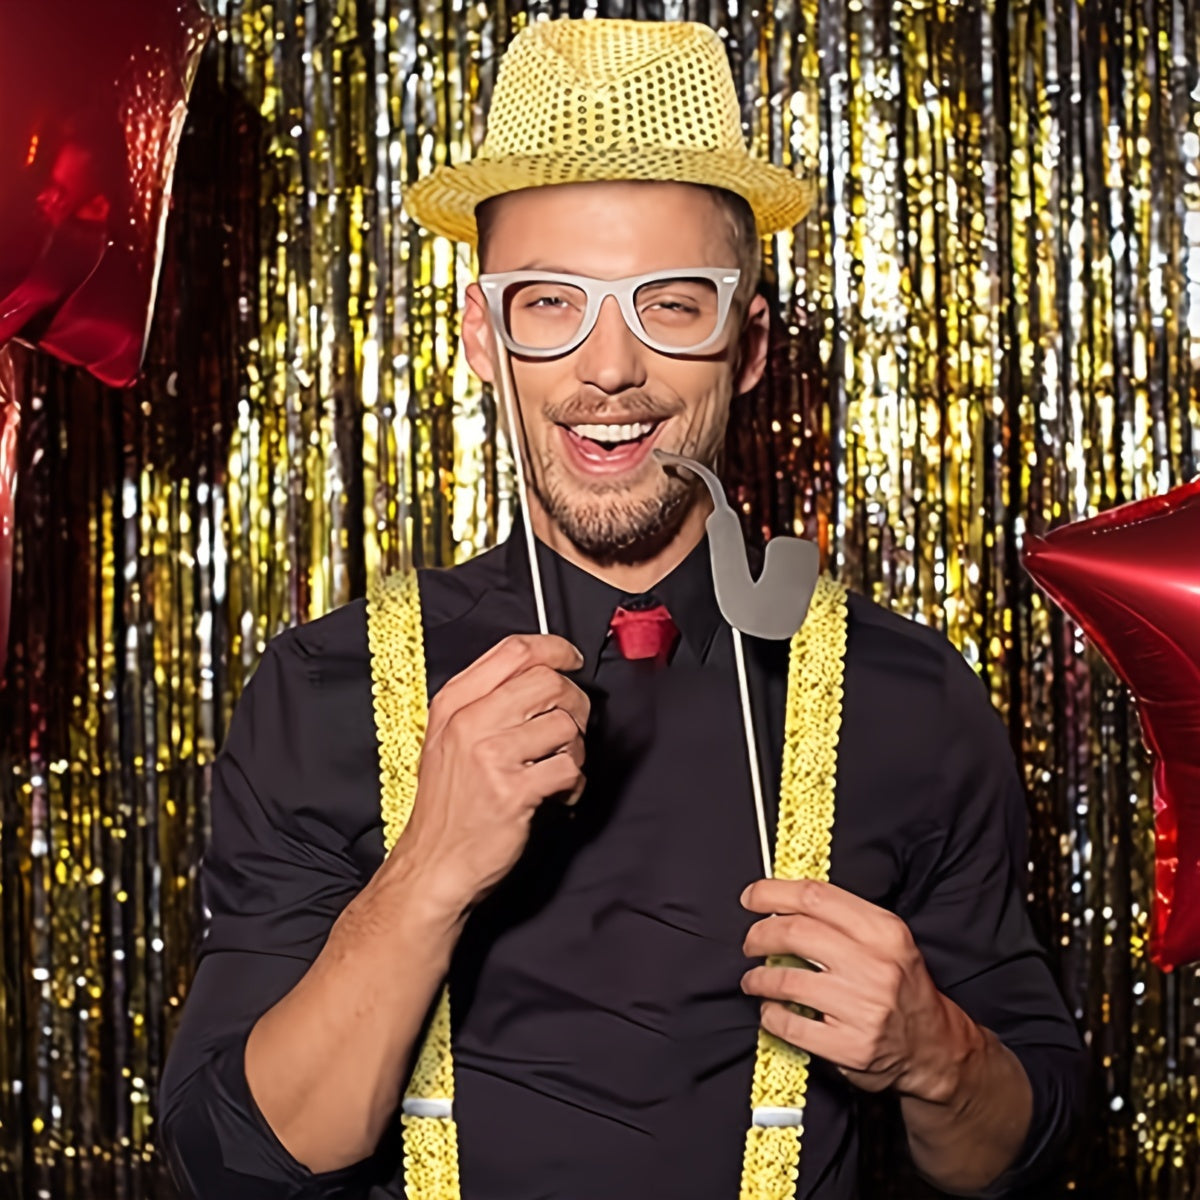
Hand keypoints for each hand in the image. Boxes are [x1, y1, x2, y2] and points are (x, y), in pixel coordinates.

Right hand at [385, 633, 589, 914]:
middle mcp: (469, 723)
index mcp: (454, 703)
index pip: (514, 650)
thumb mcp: (449, 738)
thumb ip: (487, 701)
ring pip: (564, 724)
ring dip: (575, 748)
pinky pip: (569, 767)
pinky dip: (575, 782)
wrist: (433, 864)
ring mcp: (490, 756)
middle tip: (570, 727)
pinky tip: (558, 793)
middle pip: (547, 681)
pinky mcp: (513, 791)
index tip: (570, 659)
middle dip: (574, 702)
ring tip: (557, 767)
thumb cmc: (448, 805)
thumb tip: (542, 673)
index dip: (554, 649)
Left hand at [740, 879, 982, 1104]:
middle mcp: (876, 966)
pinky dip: (770, 1015)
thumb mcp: (888, 941)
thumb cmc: (901, 986)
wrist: (934, 1048)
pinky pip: (789, 1024)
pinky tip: (772, 1010)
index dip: (773, 893)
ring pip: (786, 980)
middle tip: (750, 943)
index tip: (751, 897)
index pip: (816, 897)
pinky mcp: (850, 1047)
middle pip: (794, 933)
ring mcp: (863, 1008)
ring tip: (755, 980)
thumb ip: (842, 918)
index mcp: (884, 931)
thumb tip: (781, 901)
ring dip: (758, 978)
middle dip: (759, 935)